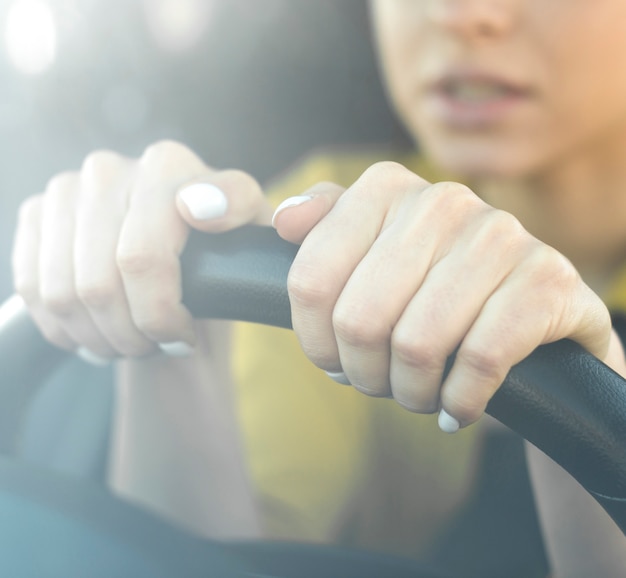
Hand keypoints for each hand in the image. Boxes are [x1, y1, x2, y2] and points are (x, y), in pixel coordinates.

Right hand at [12, 140, 271, 363]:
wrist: (177, 259)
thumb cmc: (222, 252)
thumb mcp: (249, 232)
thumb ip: (239, 206)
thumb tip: (197, 207)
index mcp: (166, 165)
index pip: (142, 258)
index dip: (160, 313)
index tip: (184, 334)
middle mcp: (110, 169)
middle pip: (100, 285)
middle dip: (134, 336)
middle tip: (160, 347)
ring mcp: (67, 190)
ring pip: (65, 295)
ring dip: (101, 337)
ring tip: (135, 344)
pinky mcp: (37, 214)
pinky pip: (34, 290)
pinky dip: (66, 328)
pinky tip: (98, 333)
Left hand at [272, 161, 616, 430]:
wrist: (535, 312)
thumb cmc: (435, 290)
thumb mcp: (374, 254)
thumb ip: (324, 232)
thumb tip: (285, 220)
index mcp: (386, 188)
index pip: (310, 280)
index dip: (315, 340)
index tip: (335, 361)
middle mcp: (441, 201)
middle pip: (359, 319)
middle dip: (364, 373)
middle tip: (380, 384)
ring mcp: (499, 235)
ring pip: (417, 344)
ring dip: (411, 392)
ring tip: (419, 394)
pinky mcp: (547, 278)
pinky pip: (480, 359)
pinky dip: (460, 400)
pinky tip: (457, 407)